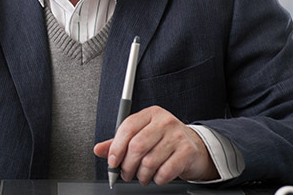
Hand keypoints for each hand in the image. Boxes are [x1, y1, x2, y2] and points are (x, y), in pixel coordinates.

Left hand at [93, 105, 217, 185]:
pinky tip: (157, 177)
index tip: (112, 162)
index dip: (116, 147)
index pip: (128, 127)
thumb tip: (98, 149)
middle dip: (127, 166)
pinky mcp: (187, 151)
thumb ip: (119, 142)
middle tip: (126, 174)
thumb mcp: (141, 136)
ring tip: (142, 176)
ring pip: (150, 162)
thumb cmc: (163, 141)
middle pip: (137, 146)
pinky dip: (157, 179)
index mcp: (150, 114)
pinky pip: (165, 171)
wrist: (194, 147)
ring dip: (142, 175)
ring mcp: (177, 135)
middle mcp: (165, 121)